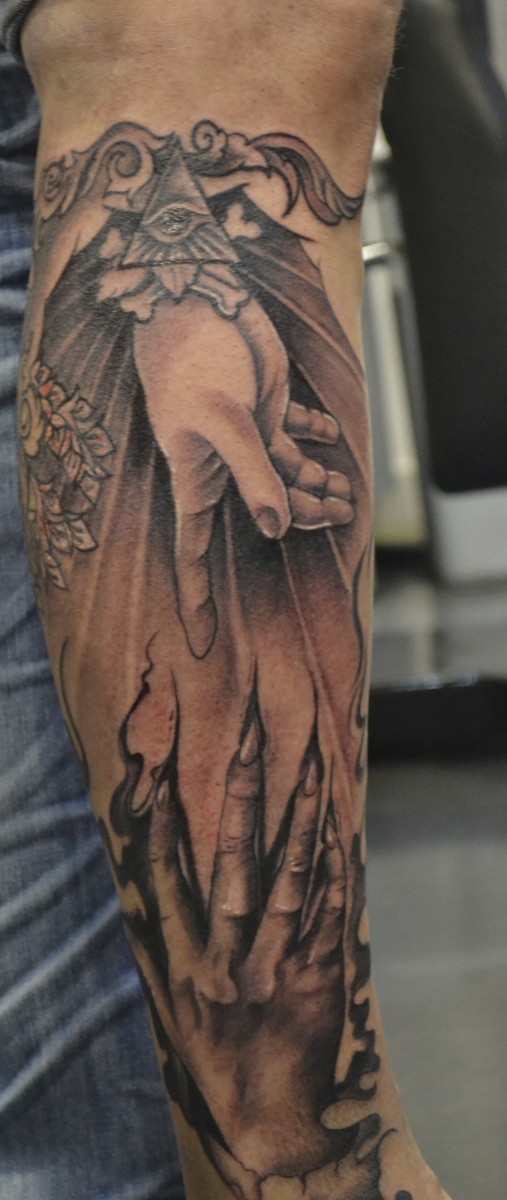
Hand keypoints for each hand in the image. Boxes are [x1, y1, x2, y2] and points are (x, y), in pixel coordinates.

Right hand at [134, 294, 352, 657]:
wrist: (198, 301)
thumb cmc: (194, 362)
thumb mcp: (224, 421)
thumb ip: (254, 475)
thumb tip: (278, 528)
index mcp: (198, 481)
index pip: (193, 553)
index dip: (197, 597)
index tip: (200, 640)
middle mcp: (223, 470)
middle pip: (268, 516)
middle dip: (306, 520)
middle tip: (342, 517)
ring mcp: (248, 443)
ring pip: (291, 481)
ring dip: (321, 487)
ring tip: (349, 492)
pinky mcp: (266, 412)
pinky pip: (298, 440)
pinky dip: (317, 442)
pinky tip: (332, 439)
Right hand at [136, 721, 347, 1178]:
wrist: (269, 1122)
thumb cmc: (214, 1052)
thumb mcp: (171, 1003)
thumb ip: (158, 941)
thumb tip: (143, 875)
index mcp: (183, 964)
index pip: (164, 881)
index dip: (159, 827)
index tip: (156, 773)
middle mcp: (224, 965)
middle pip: (233, 866)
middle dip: (241, 797)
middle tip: (251, 736)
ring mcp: (273, 974)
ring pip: (288, 884)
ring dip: (300, 822)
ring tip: (312, 769)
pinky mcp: (319, 983)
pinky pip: (329, 918)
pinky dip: (335, 873)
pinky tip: (340, 832)